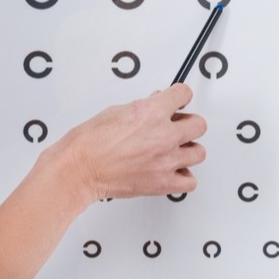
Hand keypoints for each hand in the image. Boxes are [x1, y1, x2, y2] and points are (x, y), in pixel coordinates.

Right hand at [56, 82, 206, 200]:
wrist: (79, 169)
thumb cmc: (89, 143)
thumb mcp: (115, 111)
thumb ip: (141, 108)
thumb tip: (153, 106)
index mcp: (152, 112)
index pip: (184, 94)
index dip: (180, 96)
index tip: (178, 100)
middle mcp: (163, 136)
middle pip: (199, 124)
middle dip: (188, 123)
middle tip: (178, 125)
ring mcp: (165, 161)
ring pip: (199, 153)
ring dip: (188, 149)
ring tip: (176, 149)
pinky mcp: (162, 183)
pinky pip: (189, 182)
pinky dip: (184, 177)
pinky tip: (173, 170)